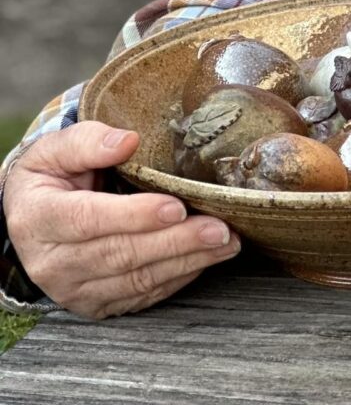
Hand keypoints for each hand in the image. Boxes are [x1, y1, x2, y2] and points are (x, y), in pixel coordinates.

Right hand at [5, 121, 240, 319]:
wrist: (31, 216)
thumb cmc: (51, 175)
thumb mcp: (55, 149)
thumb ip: (88, 141)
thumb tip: (128, 141)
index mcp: (39, 217)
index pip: (88, 220)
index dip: (134, 215)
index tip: (176, 207)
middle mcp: (52, 262)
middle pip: (120, 254)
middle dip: (176, 242)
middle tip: (219, 229)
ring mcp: (72, 288)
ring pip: (135, 280)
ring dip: (186, 262)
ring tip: (226, 244)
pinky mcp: (93, 303)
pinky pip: (140, 296)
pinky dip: (177, 278)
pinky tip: (205, 260)